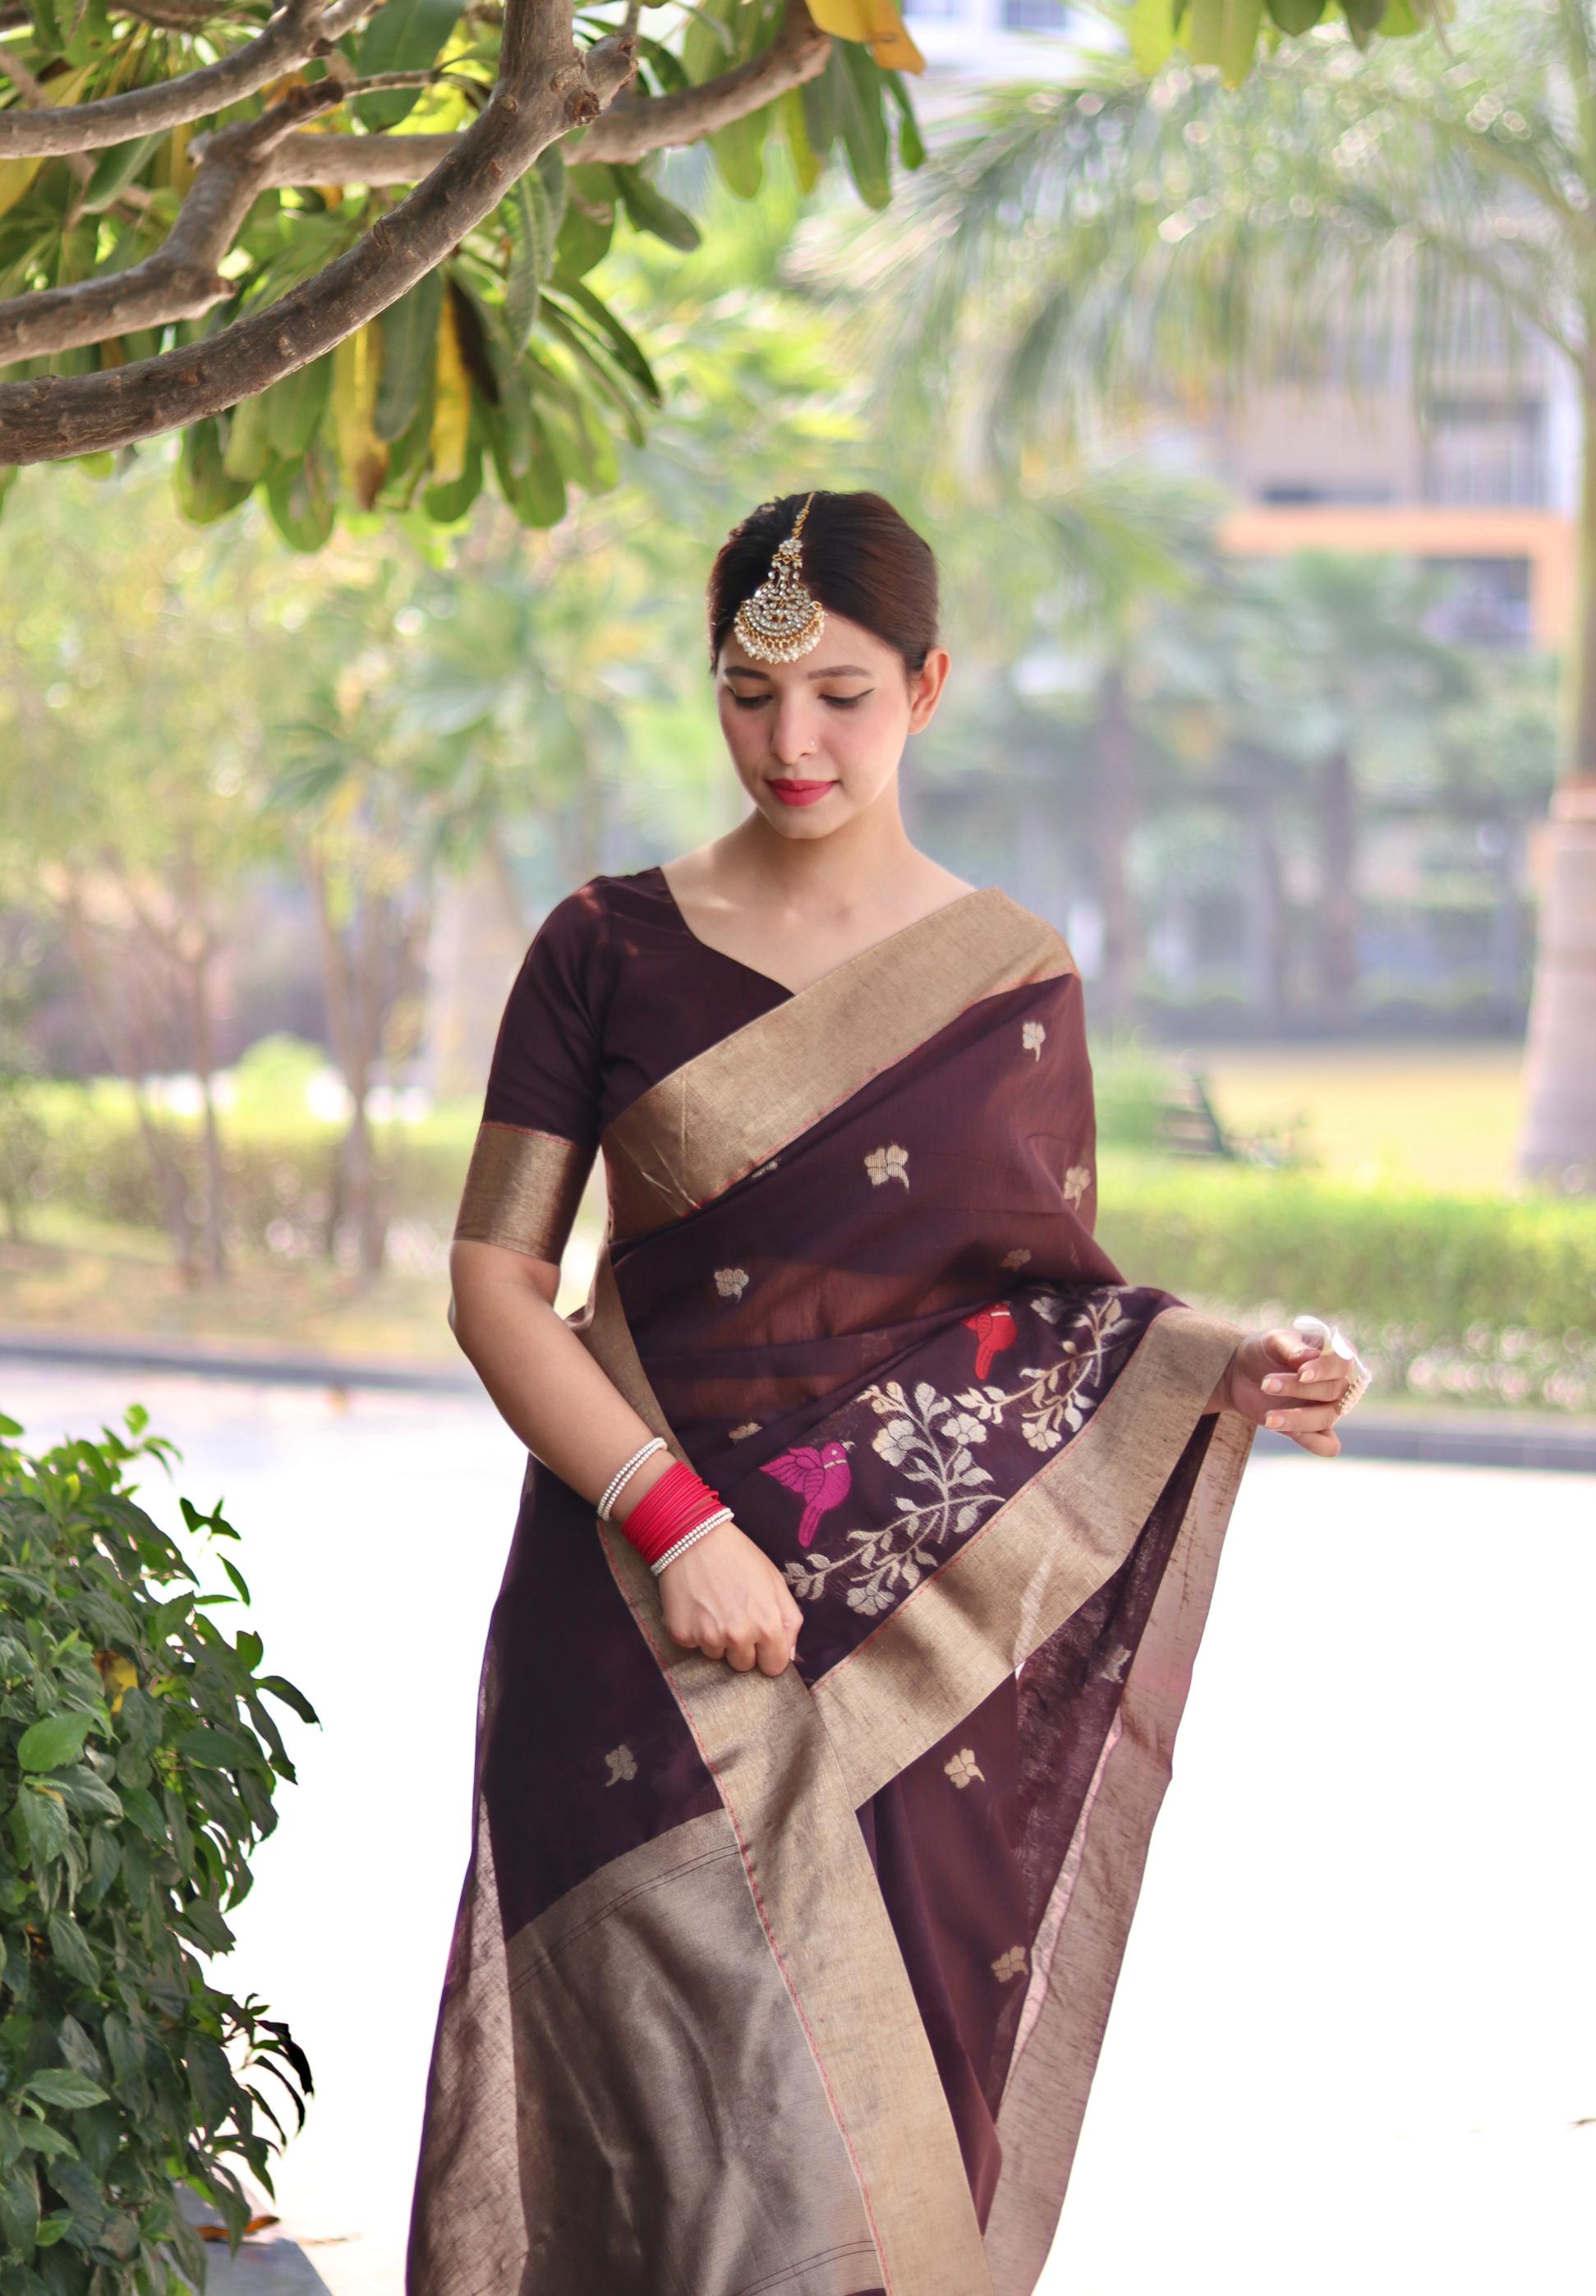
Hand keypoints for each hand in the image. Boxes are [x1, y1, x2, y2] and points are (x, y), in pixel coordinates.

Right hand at [657, 1518, 804, 1677]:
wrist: (693, 1537)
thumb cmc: (739, 1556)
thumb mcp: (775, 1581)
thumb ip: (790, 1620)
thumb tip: (789, 1655)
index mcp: (767, 1626)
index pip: (774, 1667)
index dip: (769, 1653)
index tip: (761, 1640)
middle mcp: (738, 1637)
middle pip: (744, 1665)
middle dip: (742, 1647)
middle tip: (734, 1615)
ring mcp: (707, 1638)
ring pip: (717, 1656)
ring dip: (717, 1638)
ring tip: (713, 1606)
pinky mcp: (682, 1635)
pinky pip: (693, 1646)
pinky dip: (695, 1631)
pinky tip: (696, 1606)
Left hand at [1213, 1325, 1355, 1457]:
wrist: (1241, 1374)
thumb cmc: (1264, 1351)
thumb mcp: (1272, 1340)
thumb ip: (1291, 1346)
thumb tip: (1309, 1356)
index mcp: (1334, 1355)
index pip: (1343, 1363)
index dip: (1324, 1369)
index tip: (1301, 1373)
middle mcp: (1339, 1383)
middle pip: (1334, 1391)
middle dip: (1298, 1389)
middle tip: (1265, 1384)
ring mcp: (1329, 1408)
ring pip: (1327, 1418)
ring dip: (1298, 1419)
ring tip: (1268, 1418)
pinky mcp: (1314, 1429)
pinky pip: (1328, 1446)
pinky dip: (1313, 1443)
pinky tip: (1287, 1432)